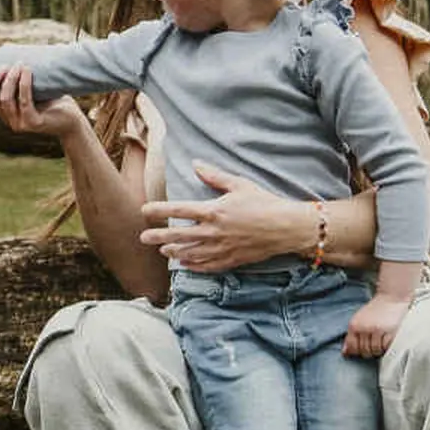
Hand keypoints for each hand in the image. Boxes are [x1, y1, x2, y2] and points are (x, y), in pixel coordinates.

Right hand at [0, 62, 86, 140]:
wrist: (72, 120)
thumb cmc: (52, 99)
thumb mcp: (30, 86)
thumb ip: (16, 75)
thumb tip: (6, 47)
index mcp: (3, 111)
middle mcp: (8, 119)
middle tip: (5, 65)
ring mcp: (20, 123)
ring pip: (5, 100)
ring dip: (10, 79)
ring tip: (19, 64)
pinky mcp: (33, 123)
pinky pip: (24, 102)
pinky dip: (24, 84)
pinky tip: (27, 70)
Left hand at [139, 165, 319, 271]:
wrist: (287, 227)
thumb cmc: (264, 203)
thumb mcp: (239, 184)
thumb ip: (214, 176)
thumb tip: (195, 164)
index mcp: (214, 211)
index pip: (179, 210)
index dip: (159, 210)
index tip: (145, 210)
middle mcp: (214, 232)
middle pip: (179, 235)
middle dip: (159, 237)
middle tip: (143, 238)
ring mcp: (222, 248)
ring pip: (191, 253)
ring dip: (174, 252)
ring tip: (162, 251)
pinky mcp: (232, 260)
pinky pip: (208, 266)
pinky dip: (194, 266)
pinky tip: (185, 265)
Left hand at [343, 292, 411, 360]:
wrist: (391, 297)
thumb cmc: (374, 310)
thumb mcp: (358, 320)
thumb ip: (351, 336)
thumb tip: (345, 353)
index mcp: (354, 325)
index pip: (352, 348)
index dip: (358, 352)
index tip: (363, 349)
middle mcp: (364, 328)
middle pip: (364, 351)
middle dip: (369, 352)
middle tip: (374, 345)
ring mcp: (377, 330)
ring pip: (375, 350)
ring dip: (379, 350)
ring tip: (382, 342)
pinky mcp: (390, 331)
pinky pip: (386, 347)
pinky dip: (387, 346)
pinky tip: (388, 339)